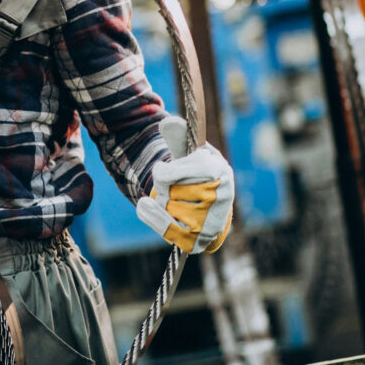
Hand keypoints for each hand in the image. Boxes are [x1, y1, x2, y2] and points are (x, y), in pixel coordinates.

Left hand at [136, 116, 234, 253]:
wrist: (211, 211)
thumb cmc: (199, 176)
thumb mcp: (192, 154)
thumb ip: (179, 137)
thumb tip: (168, 122)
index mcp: (220, 171)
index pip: (181, 171)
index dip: (166, 172)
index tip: (161, 170)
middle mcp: (220, 198)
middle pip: (171, 188)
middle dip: (164, 185)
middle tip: (172, 186)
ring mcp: (210, 222)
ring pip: (167, 205)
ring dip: (161, 199)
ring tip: (172, 198)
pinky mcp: (197, 241)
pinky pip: (167, 229)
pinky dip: (152, 216)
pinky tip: (144, 205)